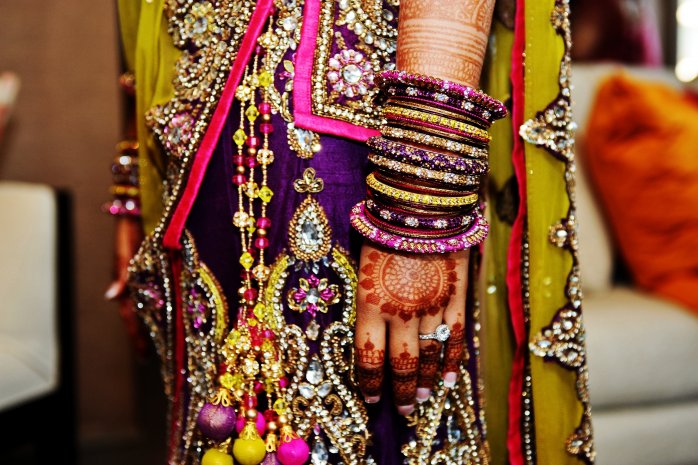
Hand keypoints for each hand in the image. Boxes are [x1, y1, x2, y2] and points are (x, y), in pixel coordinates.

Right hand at [105, 215, 147, 358]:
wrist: (135, 212)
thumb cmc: (129, 231)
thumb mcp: (125, 252)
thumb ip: (121, 274)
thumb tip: (111, 296)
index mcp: (126, 283)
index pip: (131, 317)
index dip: (136, 337)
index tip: (142, 357)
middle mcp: (133, 284)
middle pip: (138, 317)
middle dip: (143, 337)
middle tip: (149, 358)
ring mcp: (141, 279)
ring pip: (147, 307)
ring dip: (151, 324)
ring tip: (160, 343)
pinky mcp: (150, 271)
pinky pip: (156, 294)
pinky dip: (160, 307)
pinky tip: (168, 314)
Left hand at [354, 241, 468, 414]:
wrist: (422, 203)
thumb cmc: (383, 227)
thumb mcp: (362, 263)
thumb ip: (367, 297)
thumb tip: (368, 326)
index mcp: (370, 304)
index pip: (368, 357)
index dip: (370, 383)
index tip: (371, 398)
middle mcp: (400, 313)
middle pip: (400, 364)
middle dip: (400, 391)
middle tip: (402, 409)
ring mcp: (431, 308)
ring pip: (428, 356)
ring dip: (423, 382)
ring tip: (421, 400)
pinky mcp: (455, 298)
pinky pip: (454, 338)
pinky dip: (451, 361)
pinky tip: (447, 379)